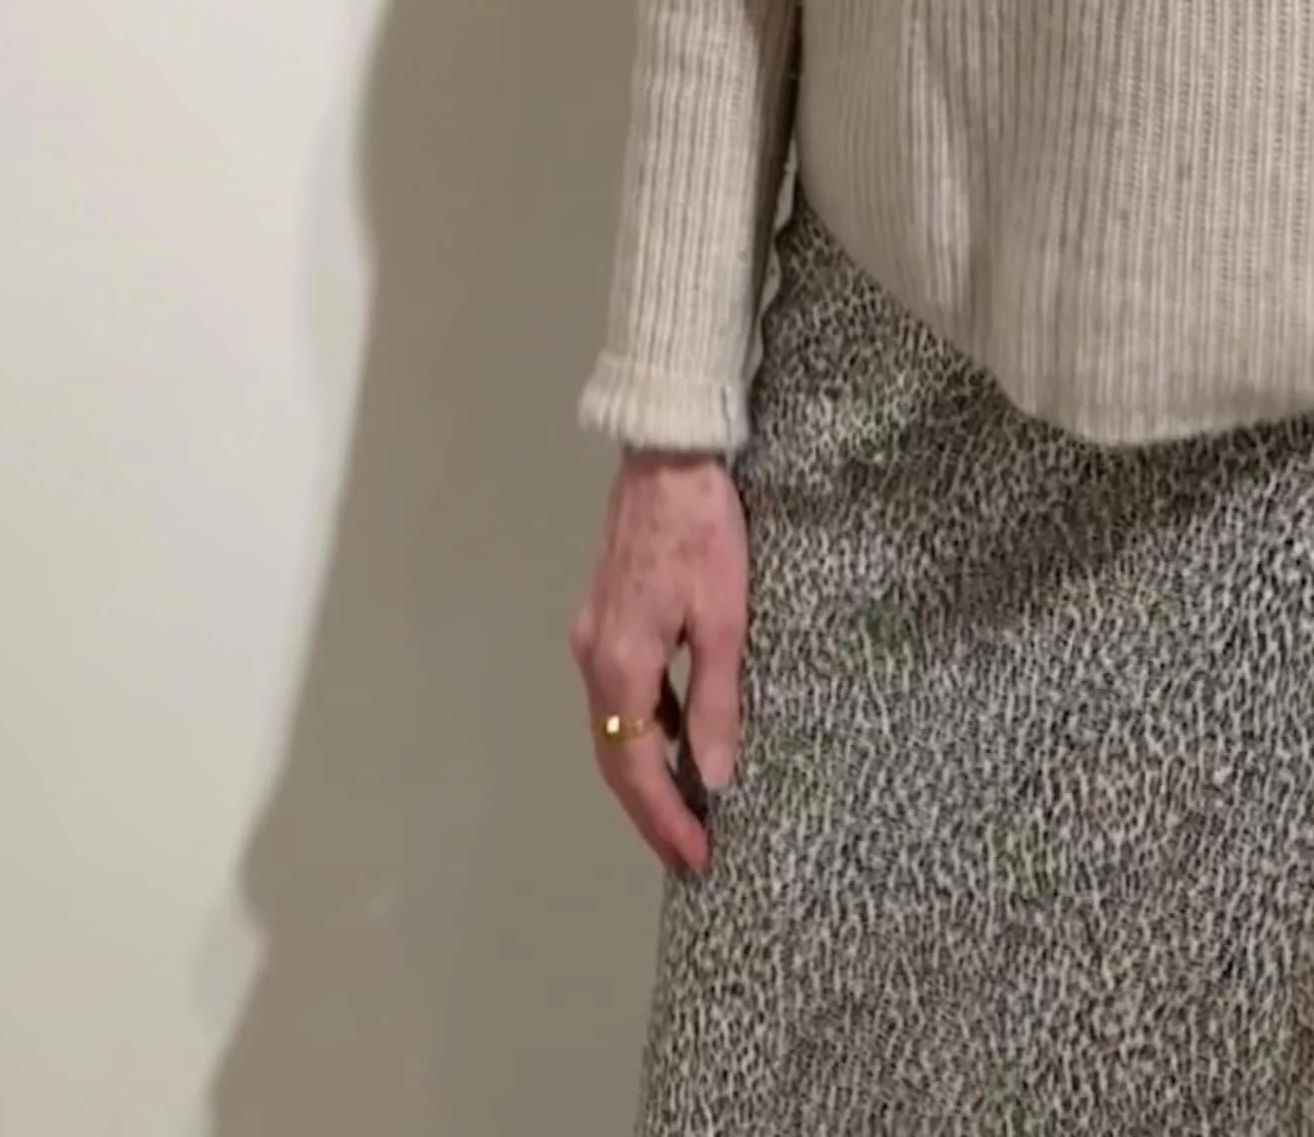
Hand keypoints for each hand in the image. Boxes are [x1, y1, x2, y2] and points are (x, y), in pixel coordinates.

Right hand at [571, 449, 749, 873]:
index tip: (697, 859)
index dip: (665, 819)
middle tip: (689, 852)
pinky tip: (673, 738)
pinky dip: (641, 730)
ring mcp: (590, 634)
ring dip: (643, 772)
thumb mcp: (723, 620)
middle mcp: (592, 657)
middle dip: (649, 810)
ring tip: (683, 809)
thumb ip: (714, 700)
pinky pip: (616, 694)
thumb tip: (711, 778)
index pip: (637, 767)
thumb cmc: (704, 533)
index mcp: (620, 665)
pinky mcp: (602, 614)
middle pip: (614, 756)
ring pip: (611, 726)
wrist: (668, 454)